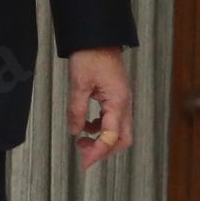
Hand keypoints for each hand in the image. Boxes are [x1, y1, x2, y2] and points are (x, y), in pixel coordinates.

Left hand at [66, 47, 132, 170]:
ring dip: (102, 140)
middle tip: (84, 154)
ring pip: (118, 131)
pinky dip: (100, 128)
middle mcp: (124, 104)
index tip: (84, 163)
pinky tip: (87, 125)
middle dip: (104, 150)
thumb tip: (75, 131)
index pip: (111, 136)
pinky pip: (112, 120)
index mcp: (117, 102)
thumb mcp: (78, 84)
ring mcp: (122, 100)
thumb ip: (77, 110)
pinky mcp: (116, 97)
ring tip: (82, 140)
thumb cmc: (91, 55)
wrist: (98, 37)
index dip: (97, 152)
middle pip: (122, 139)